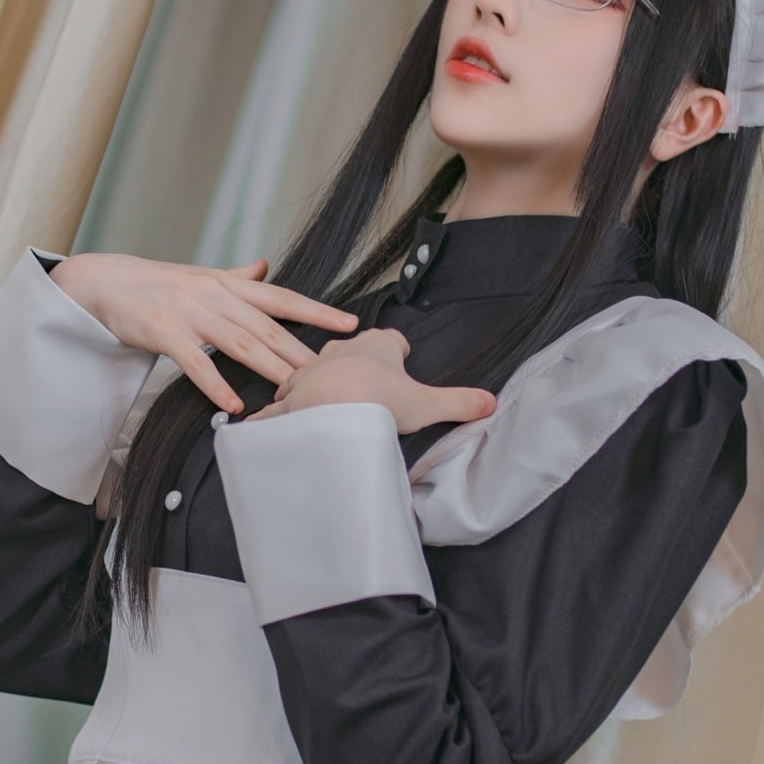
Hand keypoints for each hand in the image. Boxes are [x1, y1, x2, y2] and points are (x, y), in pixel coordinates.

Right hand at [49, 252, 359, 413]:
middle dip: (303, 350)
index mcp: (229, 285)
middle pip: (268, 326)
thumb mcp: (202, 277)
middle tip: (334, 372)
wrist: (106, 282)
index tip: (350, 325)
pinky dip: (215, 384)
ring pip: (239, 343)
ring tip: (296, 391)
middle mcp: (216, 296)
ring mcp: (190, 313)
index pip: (283, 298)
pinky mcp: (164, 332)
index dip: (318, 311)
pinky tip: (233, 405)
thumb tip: (266, 266)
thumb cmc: (157, 284)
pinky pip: (194, 362)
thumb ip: (237, 277)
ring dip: (270, 369)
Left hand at [243, 328, 495, 434]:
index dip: (397, 347)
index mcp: (376, 348)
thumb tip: (491, 402)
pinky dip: (278, 413)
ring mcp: (311, 372)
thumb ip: (459, 402)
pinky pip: (281, 403)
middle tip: (365, 384)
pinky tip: (272, 424)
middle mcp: (339, 352)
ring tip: (321, 402)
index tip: (402, 355)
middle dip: (355, 364)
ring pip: (312, 371)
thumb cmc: (379, 401)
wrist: (330, 413)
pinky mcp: (289, 397)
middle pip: (350, 351)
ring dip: (316, 384)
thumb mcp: (427, 404)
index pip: (390, 339)